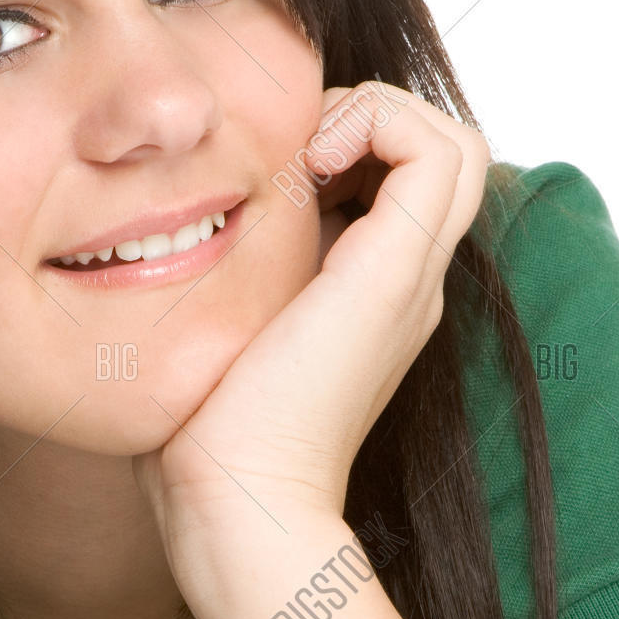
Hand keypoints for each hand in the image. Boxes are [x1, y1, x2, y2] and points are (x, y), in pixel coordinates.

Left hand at [133, 81, 489, 599]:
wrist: (237, 504)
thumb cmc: (203, 436)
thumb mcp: (215, 335)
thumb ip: (220, 285)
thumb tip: (166, 231)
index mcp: (370, 294)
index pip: (397, 179)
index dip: (343, 141)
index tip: (268, 165)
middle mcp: (404, 282)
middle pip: (435, 153)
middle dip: (361, 118)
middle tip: (288, 150)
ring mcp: (410, 277)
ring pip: (452, 142)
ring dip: (376, 114)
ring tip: (303, 152)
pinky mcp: (395, 273)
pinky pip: (436, 150)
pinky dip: (379, 123)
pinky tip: (307, 161)